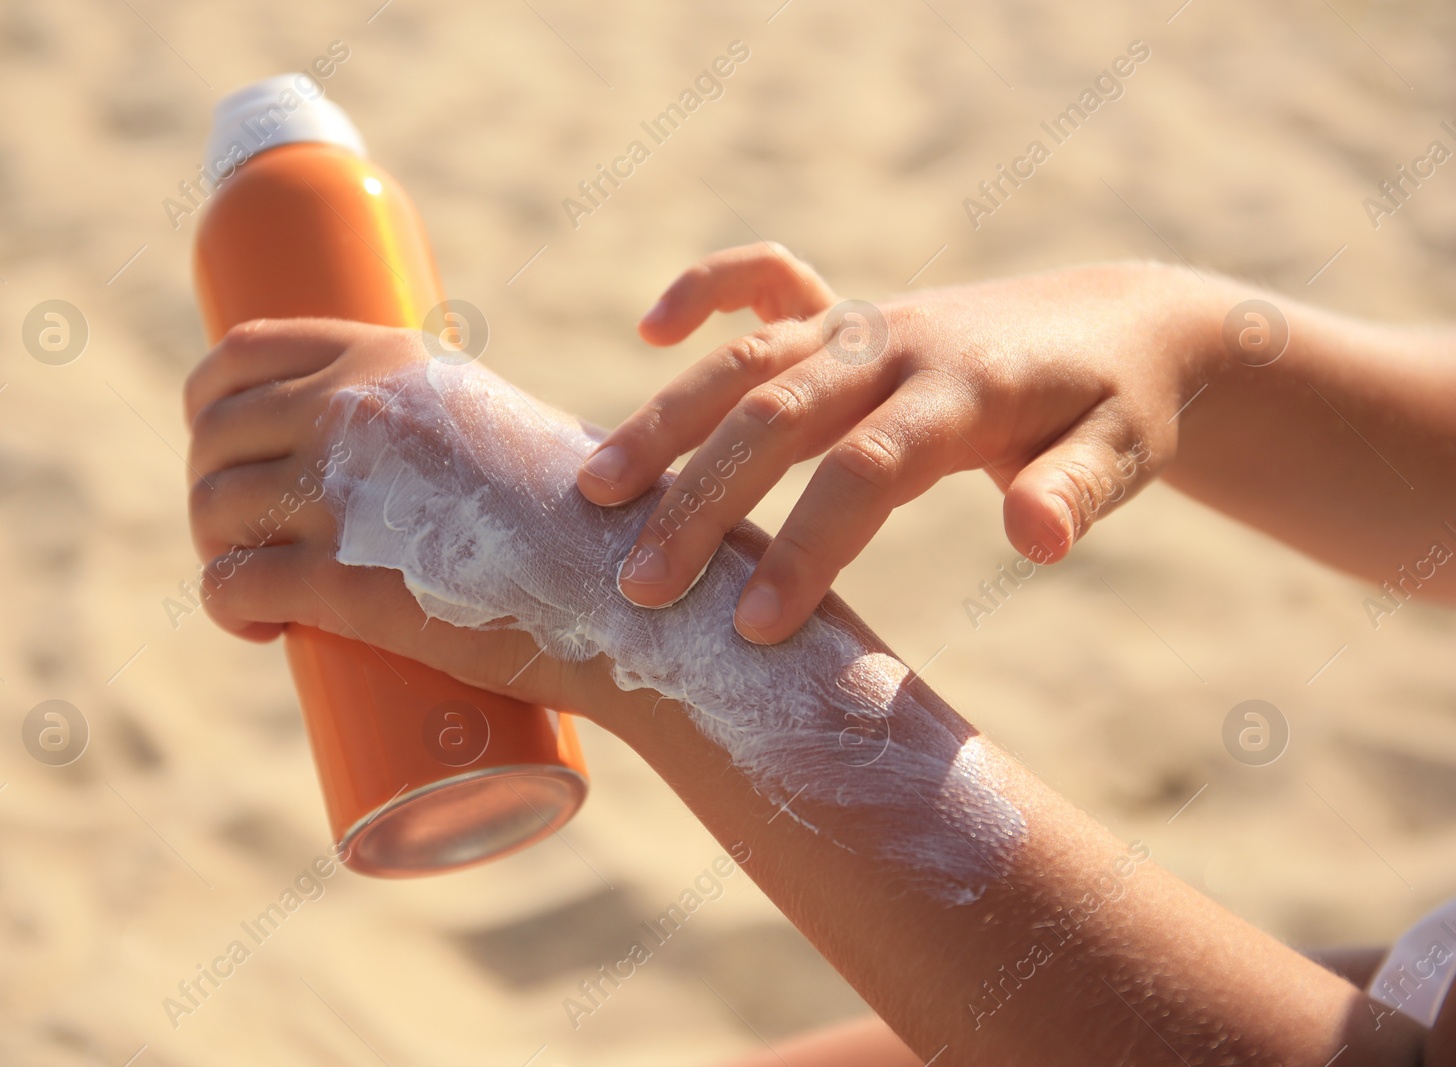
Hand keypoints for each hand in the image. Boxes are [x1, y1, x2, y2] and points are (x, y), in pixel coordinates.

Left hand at [182, 318, 617, 716]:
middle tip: (252, 539)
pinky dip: (227, 609)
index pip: (240, 355)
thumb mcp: (497, 421)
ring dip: (218, 553)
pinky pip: (232, 585)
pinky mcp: (343, 579)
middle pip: (215, 436)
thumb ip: (430, 419)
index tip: (229, 450)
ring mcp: (343, 489)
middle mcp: (352, 405)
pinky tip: (258, 627)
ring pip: (213, 511)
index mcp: (388, 354)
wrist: (636, 585)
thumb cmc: (586, 515)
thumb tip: (390, 456)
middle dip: (214, 490)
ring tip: (261, 590)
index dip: (210, 406)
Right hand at [577, 244, 1222, 643]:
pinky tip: (655, 328)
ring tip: (596, 489)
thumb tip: (1033, 539)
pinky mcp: (850, 313)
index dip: (808, 545)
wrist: (1121, 324)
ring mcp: (865, 322)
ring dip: (666, 420)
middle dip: (702, 501)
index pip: (867, 469)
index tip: (754, 626)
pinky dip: (710, 289)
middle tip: (637, 586)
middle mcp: (896, 344)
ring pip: (745, 360)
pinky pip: (768, 281)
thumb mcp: (1127, 450)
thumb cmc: (1119, 407)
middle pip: (777, 415)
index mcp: (963, 388)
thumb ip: (1077, 489)